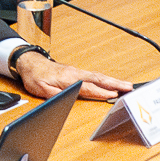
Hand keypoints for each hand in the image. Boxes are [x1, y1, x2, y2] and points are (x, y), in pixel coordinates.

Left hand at [11, 52, 133, 100]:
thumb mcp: (41, 89)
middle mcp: (75, 73)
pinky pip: (94, 75)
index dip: (101, 92)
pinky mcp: (76, 72)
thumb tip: (69, 98)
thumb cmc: (35, 76)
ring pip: (98, 76)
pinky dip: (105, 79)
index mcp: (68, 79)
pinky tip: (112, 83)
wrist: (29, 62)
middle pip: (98, 78)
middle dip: (115, 83)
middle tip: (130, 88)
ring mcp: (77, 71)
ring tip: (127, 85)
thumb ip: (55, 94)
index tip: (115, 95)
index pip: (88, 86)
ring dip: (113, 81)